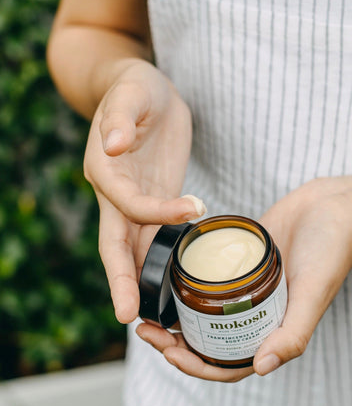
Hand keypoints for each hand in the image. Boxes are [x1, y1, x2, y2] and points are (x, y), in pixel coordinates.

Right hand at [84, 59, 205, 323]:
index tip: (192, 208)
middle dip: (121, 279)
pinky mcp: (156, 200)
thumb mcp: (132, 92)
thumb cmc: (137, 88)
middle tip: (128, 316)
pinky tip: (175, 284)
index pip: (126, 202)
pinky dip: (163, 261)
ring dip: (143, 281)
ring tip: (157, 317)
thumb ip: (120, 117)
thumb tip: (111, 145)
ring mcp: (135, 200)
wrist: (148, 92)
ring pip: (135, 248)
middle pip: (114, 243)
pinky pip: (156, 237)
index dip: (156, 211)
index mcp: (104, 169)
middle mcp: (115, 192)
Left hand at [136, 176, 351, 380]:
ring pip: (206, 312)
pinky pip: (211, 280)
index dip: (197, 366)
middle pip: (210, 340)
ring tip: (150, 307)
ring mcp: (247, 288)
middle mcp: (257, 313)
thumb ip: (294, 332)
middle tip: (146, 329)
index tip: (168, 352)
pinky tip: (167, 277)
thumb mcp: (314, 293)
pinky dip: (189, 285)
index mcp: (273, 329)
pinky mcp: (241, 261)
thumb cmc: (331, 251)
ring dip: (177, 316)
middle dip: (176, 343)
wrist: (335, 206)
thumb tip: (261, 368)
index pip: (230, 362)